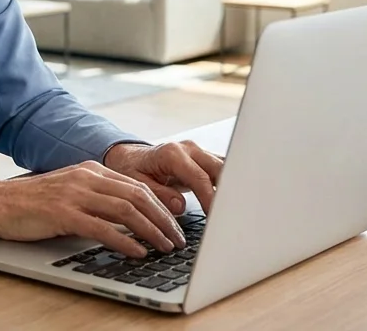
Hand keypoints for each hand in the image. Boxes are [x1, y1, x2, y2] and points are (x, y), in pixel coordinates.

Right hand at [0, 162, 186, 257]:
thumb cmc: (33, 203)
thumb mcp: (70, 191)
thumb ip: (97, 198)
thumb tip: (129, 217)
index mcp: (90, 170)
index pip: (137, 185)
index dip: (161, 205)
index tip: (175, 223)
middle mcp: (86, 177)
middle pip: (138, 196)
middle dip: (163, 219)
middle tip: (178, 239)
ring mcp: (75, 194)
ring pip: (126, 211)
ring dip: (151, 231)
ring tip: (165, 247)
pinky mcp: (64, 213)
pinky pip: (103, 228)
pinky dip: (125, 241)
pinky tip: (137, 252)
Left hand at [103, 140, 223, 215]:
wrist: (130, 157)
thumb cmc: (132, 169)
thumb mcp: (138, 184)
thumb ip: (159, 194)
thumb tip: (180, 206)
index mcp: (172, 154)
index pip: (200, 178)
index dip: (211, 199)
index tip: (217, 217)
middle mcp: (188, 149)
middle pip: (219, 170)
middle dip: (228, 192)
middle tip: (232, 215)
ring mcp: (198, 152)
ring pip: (224, 168)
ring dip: (231, 187)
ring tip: (236, 209)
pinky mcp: (203, 159)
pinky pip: (221, 170)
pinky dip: (228, 184)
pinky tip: (231, 201)